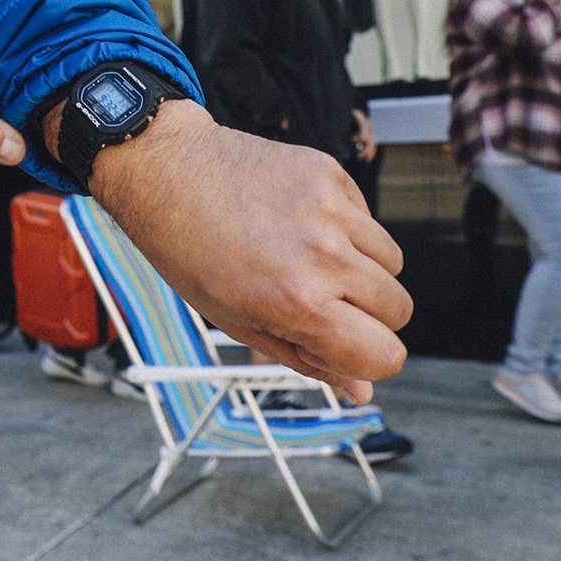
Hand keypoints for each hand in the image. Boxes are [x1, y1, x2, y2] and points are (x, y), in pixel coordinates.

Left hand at [83, 100, 410, 401]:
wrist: (163, 170)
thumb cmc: (187, 250)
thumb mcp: (237, 321)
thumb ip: (306, 359)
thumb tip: (360, 390)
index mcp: (297, 303)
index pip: (386, 356)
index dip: (365, 360)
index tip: (339, 345)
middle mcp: (322, 256)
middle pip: (398, 310)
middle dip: (366, 316)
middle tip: (316, 300)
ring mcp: (330, 210)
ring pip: (392, 263)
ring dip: (361, 270)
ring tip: (306, 260)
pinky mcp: (330, 173)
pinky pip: (368, 219)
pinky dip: (347, 229)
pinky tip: (298, 223)